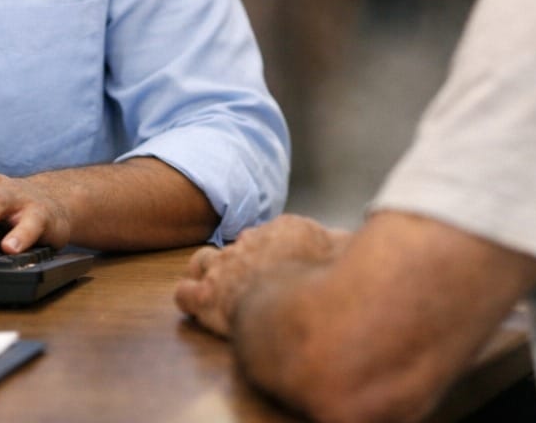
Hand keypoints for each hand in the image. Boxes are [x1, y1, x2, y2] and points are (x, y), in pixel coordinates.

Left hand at [175, 214, 348, 337]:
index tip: (276, 266)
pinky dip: (189, 297)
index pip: (268, 235)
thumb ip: (340, 240)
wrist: (299, 306)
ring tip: (217, 286)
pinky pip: (186, 294)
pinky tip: (197, 305)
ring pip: (204, 260)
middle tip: (250, 281)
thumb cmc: (324, 279)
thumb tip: (349, 234)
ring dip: (208, 271)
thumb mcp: (343, 248)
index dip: (269, 252)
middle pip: (238, 247)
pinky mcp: (207, 296)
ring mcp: (224, 267)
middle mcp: (249, 242)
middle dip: (241, 261)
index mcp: (282, 230)